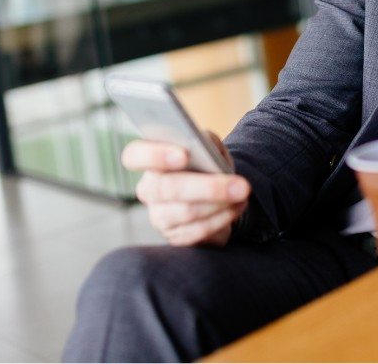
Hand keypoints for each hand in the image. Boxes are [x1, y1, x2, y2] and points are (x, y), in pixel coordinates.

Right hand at [123, 133, 250, 246]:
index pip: (134, 156)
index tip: (183, 155)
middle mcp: (149, 189)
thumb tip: (205, 149)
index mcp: (149, 160)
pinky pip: (197, 231)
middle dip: (208, 187)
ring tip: (243, 194)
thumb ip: (205, 141)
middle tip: (242, 185)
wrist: (216, 194)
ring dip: (220, 204)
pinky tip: (236, 208)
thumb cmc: (208, 163)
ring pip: (186, 212)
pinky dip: (222, 219)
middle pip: (166, 189)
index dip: (154, 155)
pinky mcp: (175, 237)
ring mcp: (159, 216)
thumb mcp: (208, 146)